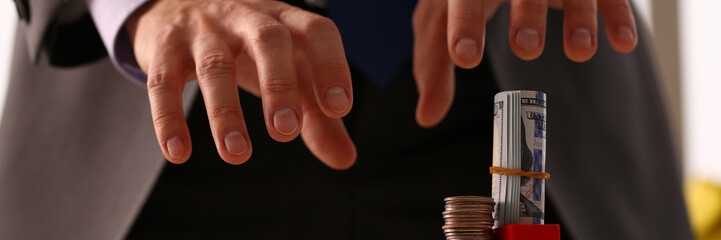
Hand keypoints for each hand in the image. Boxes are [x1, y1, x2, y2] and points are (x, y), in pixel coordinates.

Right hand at [127, 0, 355, 168]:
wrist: (177, 3)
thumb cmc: (248, 47)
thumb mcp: (287, 70)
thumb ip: (317, 114)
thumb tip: (345, 158)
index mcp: (284, 19)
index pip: (317, 30)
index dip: (331, 65)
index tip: (340, 108)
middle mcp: (246, 16)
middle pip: (269, 39)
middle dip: (279, 85)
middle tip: (285, 132)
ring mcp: (203, 29)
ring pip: (215, 65)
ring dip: (225, 112)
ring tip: (237, 154)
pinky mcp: (164, 47)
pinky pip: (164, 81)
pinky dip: (169, 118)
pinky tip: (178, 152)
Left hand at [412, 0, 637, 126]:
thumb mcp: (441, 24)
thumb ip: (434, 67)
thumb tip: (426, 117)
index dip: (463, 24)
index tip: (464, 56)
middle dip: (526, 14)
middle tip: (526, 48)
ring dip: (578, 16)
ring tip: (579, 51)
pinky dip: (618, 16)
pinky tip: (623, 43)